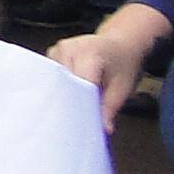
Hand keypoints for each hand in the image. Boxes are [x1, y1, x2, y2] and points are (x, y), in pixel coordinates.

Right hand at [51, 8, 166, 129]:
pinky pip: (50, 76)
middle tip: (78, 120)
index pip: (77, 85)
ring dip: (63, 94)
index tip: (82, 122)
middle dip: (70, 102)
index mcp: (89, 54)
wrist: (119, 44)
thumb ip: (110, 108)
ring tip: (76, 103)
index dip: (80, 105)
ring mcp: (58, 49)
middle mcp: (69, 48)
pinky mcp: (51, 53)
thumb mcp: (122, 87)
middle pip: (62, 83)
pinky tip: (69, 92)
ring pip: (54, 81)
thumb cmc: (123, 63)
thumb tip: (102, 128)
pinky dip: (59, 86)